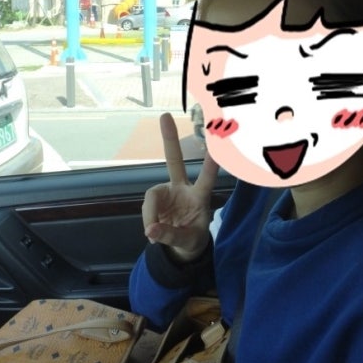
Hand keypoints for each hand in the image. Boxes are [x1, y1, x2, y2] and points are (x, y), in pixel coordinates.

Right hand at [142, 112, 218, 262]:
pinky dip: (148, 221)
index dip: (211, 166)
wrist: (181, 246)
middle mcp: (182, 188)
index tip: (216, 148)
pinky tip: (153, 232)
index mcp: (199, 197)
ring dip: (150, 216)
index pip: (206, 180)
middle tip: (165, 116)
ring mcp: (167, 191)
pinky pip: (146, 208)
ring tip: (154, 234)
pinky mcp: (156, 199)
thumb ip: (171, 235)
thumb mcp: (187, 242)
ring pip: (151, 197)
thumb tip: (150, 229)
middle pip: (174, 160)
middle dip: (169, 139)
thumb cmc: (192, 238)